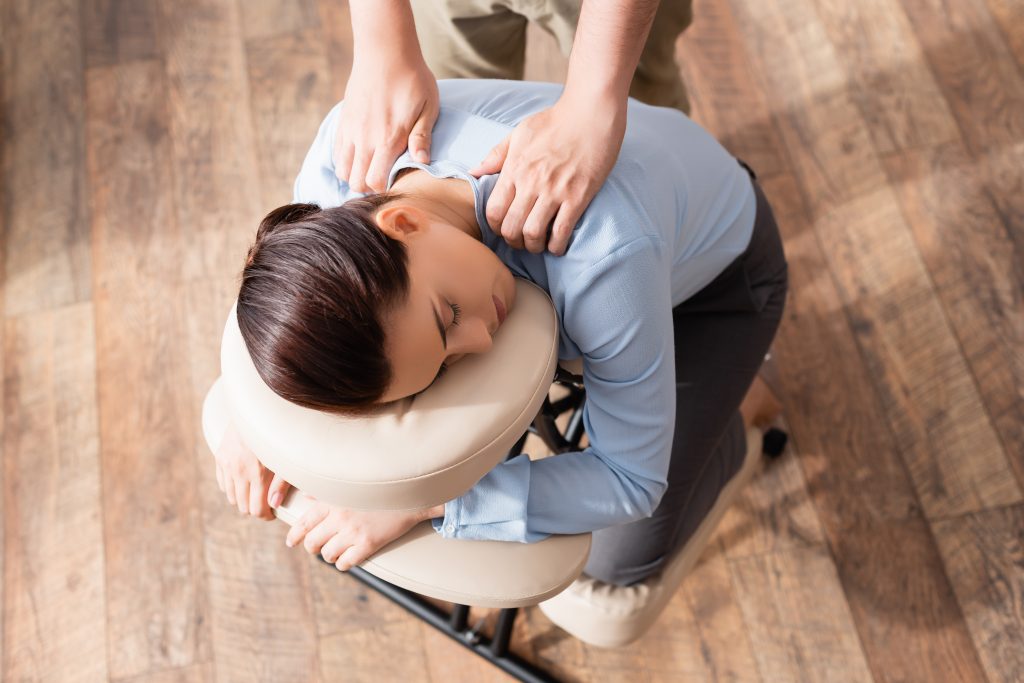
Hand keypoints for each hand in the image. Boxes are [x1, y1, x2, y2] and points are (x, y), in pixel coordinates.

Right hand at [213, 420, 291, 520]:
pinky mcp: (220, 456)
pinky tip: (243, 482)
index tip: (271, 513)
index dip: (265, 516)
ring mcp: (227, 464)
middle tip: (265, 503)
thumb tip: (274, 505)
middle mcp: (239, 471)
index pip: (256, 509)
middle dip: (255, 508)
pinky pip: (222, 483)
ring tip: (255, 492)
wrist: (258, 408)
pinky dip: (232, 487)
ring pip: (231, 497)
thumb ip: (281, 484)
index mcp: (258, 474)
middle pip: (243, 506)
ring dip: (243, 499)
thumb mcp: (285, 459)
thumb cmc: (278, 434)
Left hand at [285, 500, 431, 570]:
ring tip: (337, 550)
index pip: (304, 522)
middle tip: (317, 547)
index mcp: (332, 501)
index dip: (294, 535)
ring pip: (327, 555)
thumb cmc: (379, 489)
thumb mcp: (350, 487)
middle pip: (312, 542)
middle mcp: (339, 517)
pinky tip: (348, 558)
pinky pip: (344, 563)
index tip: (291, 541)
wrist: (409, 497)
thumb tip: (306, 496)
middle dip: (312, 547)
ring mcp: (353, 532)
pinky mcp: (368, 545)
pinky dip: (343, 563)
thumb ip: (325, 492)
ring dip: (330, 555)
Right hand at [334, 54, 438, 192]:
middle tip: (384, 180)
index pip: (374, 182)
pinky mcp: (343, 121)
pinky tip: (361, 156)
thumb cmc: (412, 78)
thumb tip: (422, 162)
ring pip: (343, 171)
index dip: (383, 190)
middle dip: (368, 188)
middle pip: (356, 182)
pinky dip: (346, 161)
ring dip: (356, 175)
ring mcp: (350, 131)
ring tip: (372, 170)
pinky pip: (337, 153)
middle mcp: (364, 139)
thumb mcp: (428, 107)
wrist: (384, 50)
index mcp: (388, 139)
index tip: (395, 184)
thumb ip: (422, 137)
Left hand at [470, 89, 626, 254]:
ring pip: (534, 234)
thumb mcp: (520, 133)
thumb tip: (474, 172)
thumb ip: (496, 155)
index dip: (496, 227)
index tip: (504, 229)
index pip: (494, 211)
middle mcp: (531, 183)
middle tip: (522, 241)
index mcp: (514, 169)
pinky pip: (562, 231)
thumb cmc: (555, 121)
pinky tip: (558, 245)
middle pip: (511, 227)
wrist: (591, 112)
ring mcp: (555, 191)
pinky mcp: (578, 196)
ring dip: (534, 246)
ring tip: (539, 244)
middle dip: (514, 241)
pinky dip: (557, 245)